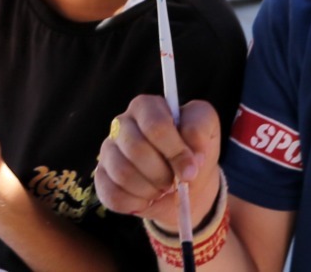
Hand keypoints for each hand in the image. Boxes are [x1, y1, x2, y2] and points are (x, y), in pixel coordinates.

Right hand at [95, 93, 221, 227]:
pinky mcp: (102, 178)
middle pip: (136, 149)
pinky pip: (113, 196)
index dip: (175, 150)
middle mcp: (122, 124)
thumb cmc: (195, 150)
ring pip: (122, 173)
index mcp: (146, 107)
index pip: (154, 125)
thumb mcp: (208, 130)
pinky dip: (137, 203)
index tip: (191, 169)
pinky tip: (148, 198)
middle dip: (162, 173)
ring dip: (151, 189)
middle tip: (176, 182)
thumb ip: (200, 130)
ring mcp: (108, 151)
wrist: (187, 184)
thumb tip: (191, 152)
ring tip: (163, 189)